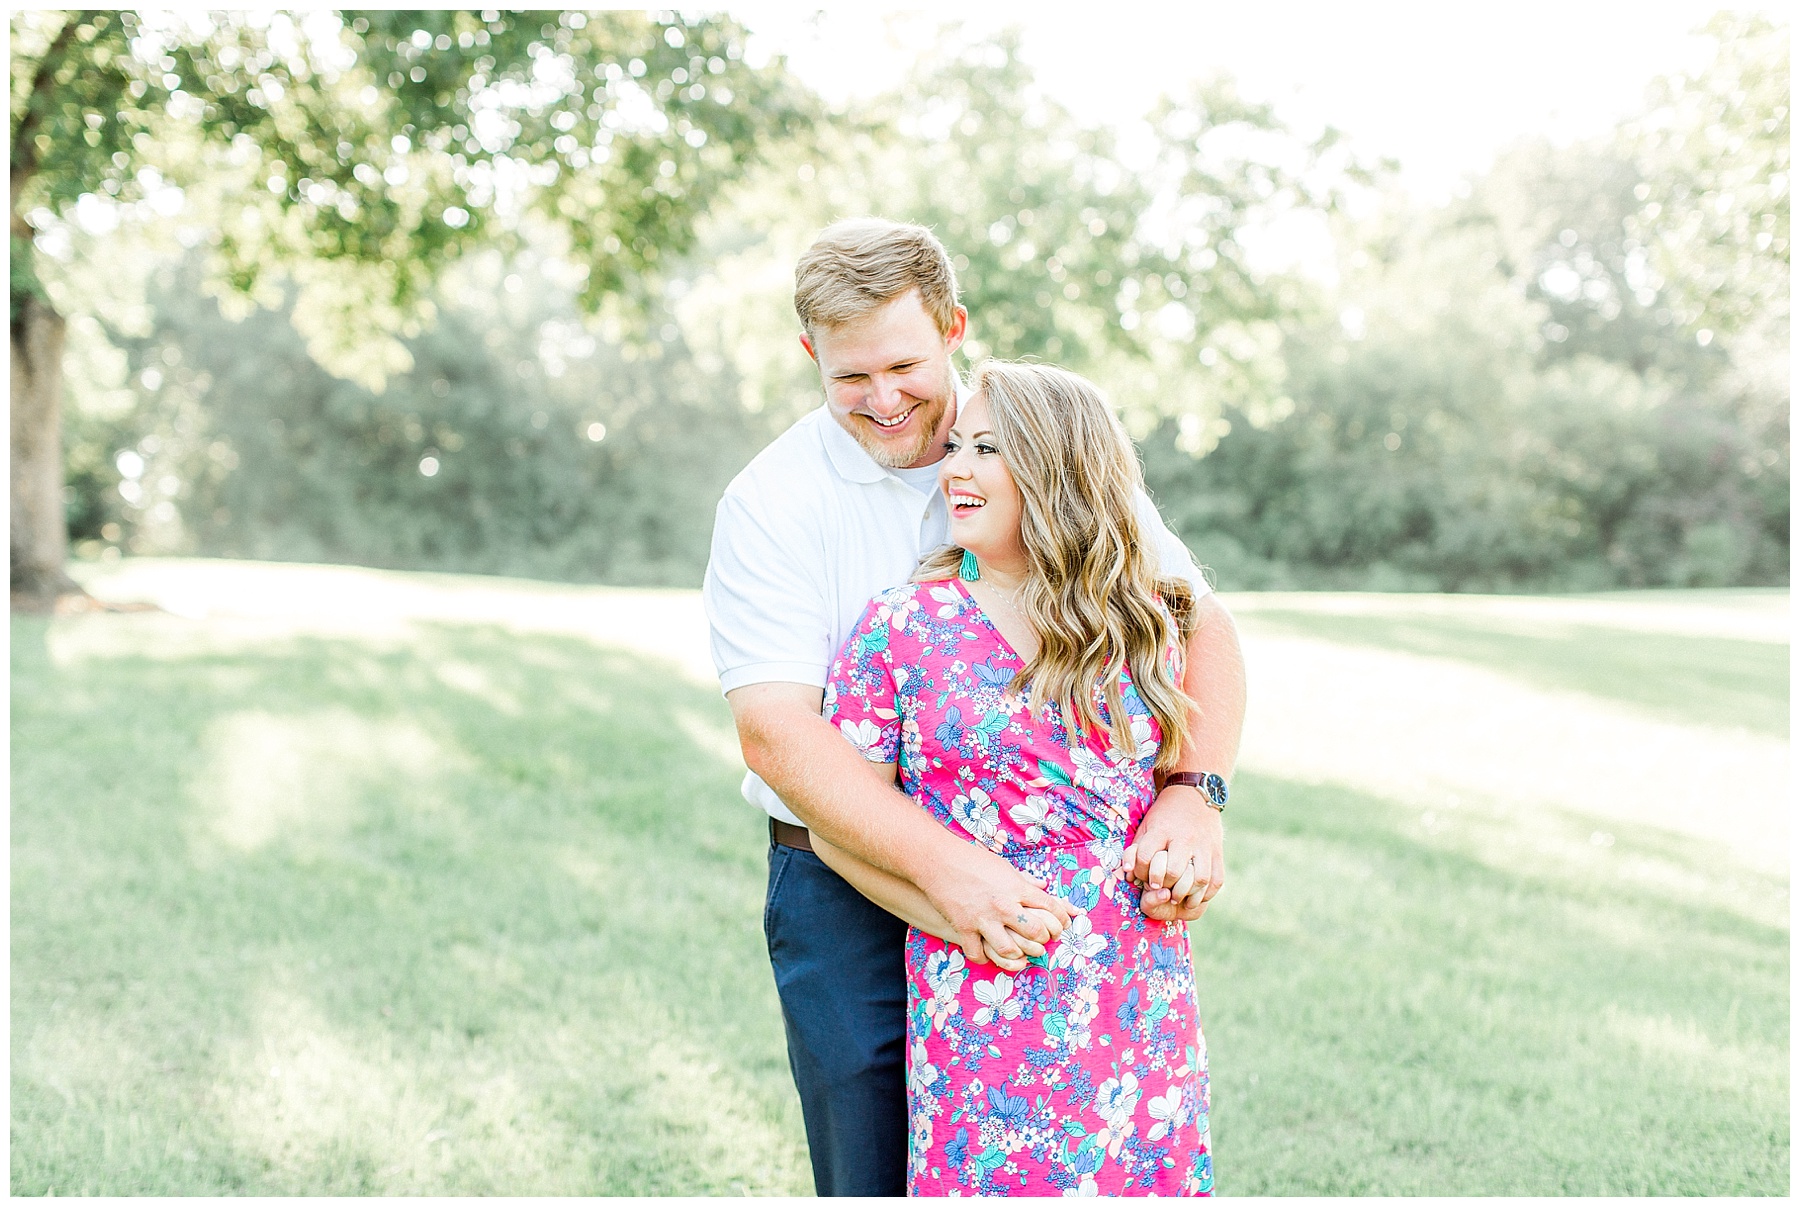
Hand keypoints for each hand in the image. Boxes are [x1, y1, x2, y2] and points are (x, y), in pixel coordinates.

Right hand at [920, 845, 1074, 966]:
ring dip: (1018, 955)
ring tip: (1020, 952)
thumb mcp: (1004, 867)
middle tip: (1042, 940)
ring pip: (1010, 950)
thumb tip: (1044, 884)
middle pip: (1035, 931)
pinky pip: (978, 954)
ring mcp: (983, 919)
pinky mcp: (964, 928)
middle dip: (1043, 939)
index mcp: (1016, 887)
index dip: (1062, 918)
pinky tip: (988, 953)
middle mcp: (1003, 905)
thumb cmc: (973, 861)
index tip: (1063, 925)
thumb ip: (1025, 879)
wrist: (938, 861)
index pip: (1051, 906)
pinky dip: (985, 958)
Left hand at [1124, 785, 1224, 922]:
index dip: (1141, 871)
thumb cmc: (1164, 815)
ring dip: (1187, 893)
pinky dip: (1208, 892)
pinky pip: (1217, 879)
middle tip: (1160, 889)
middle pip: (1175, 871)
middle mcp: (1185, 838)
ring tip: (1177, 898)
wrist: (1193, 795)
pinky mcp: (1217, 852)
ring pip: (1200, 878)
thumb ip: (1135, 850)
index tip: (1141, 876)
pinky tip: (1196, 895)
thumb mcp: (1146, 826)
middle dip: (1164, 884)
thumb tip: (1128, 876)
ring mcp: (1204, 846)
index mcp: (1162, 830)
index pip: (1147, 856)